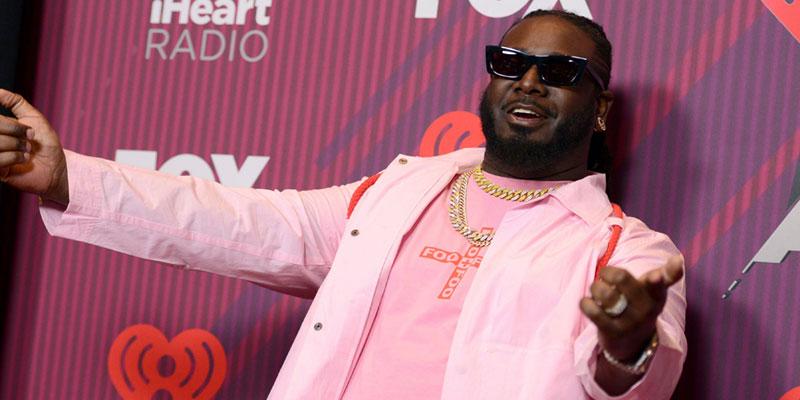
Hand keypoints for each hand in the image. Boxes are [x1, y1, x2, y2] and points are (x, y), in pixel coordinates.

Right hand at [0, 89, 67, 203]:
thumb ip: (15, 102)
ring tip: (27, 151)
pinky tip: (24, 160)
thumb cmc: (45, 144)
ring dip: (16, 146)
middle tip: (29, 140)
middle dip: (14, 133)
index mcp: (0, 127)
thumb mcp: (33, 118)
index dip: (10, 124)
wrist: (56, 168)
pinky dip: (14, 158)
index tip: (28, 131)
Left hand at [579, 255, 683, 360]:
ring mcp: (631, 322)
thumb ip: (663, 275)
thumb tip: (678, 258)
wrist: (633, 344)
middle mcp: (647, 308)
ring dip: (596, 288)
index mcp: (657, 293)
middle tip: (605, 277)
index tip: (657, 275)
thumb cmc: (640, 306)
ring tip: (598, 292)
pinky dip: (586, 303)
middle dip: (607, 272)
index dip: (662, 276)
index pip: (664, 281)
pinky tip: (588, 303)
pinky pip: (593, 311)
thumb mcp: (653, 292)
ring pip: (606, 293)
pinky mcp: (613, 332)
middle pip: (621, 277)